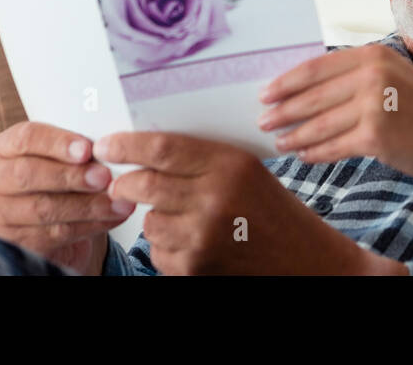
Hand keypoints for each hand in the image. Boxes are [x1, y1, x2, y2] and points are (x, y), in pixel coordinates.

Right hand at [0, 122, 135, 274]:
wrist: (50, 218)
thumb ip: (77, 147)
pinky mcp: (16, 241)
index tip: (87, 148)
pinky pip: (56, 233)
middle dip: (71, 176)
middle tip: (104, 176)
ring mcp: (1, 213)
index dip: (57, 143)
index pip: (26, 138)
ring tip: (116, 199)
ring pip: (44, 208)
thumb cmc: (58, 176)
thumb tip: (108, 146)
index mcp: (5, 148)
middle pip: (28, 175)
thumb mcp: (61, 155)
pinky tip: (112, 215)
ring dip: (86, 205)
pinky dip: (90, 225)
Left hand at [94, 131, 404, 274]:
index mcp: (230, 164)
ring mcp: (203, 237)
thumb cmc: (274, 211)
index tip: (107, 144)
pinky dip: (168, 249)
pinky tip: (197, 245)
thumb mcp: (246, 170)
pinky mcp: (196, 267)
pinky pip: (159, 253)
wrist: (306, 262)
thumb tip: (144, 150)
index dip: (127, 145)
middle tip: (121, 184)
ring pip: (149, 222)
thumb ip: (202, 159)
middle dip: (125, 184)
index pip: (163, 148)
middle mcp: (214, 198)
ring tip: (188, 221)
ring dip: (155, 221)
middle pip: (144, 184)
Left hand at [256, 42, 412, 182]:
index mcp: (373, 55)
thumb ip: (358, 77)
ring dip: (294, 134)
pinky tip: (304, 155)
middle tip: (262, 120)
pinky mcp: (375, 135)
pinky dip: (315, 152)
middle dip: (283, 110)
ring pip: (318, 123)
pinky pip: (333, 146)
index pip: (317, 67)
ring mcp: (373, 105)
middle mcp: (371, 75)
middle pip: (312, 95)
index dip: (287, 81)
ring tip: (278, 142)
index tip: (266, 92)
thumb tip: (308, 92)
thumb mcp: (394, 76)